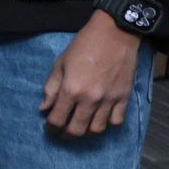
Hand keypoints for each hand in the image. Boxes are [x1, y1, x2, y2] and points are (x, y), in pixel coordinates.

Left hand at [42, 14, 141, 137]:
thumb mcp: (60, 64)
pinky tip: (101, 119)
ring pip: (97, 130)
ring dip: (87, 132)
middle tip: (63, 133)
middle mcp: (90, 99)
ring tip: (81, 127)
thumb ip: (51, 88)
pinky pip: (116, 121)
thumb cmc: (84, 45)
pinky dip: (108, 124)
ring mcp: (109, 100)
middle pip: (77, 130)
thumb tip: (43, 108)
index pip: (57, 119)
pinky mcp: (124, 97)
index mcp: (71, 90)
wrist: (115, 33)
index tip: (49, 127)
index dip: (50, 127)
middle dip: (66, 135)